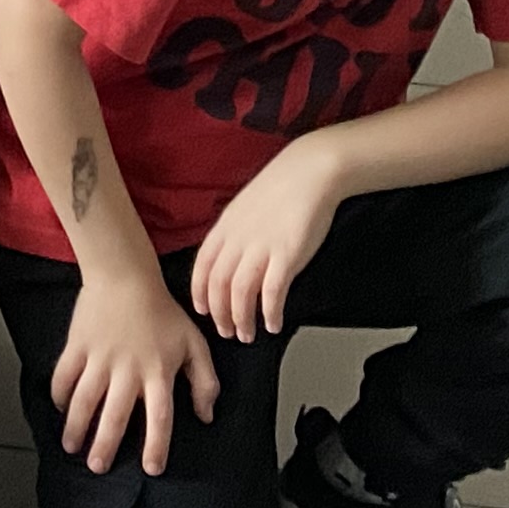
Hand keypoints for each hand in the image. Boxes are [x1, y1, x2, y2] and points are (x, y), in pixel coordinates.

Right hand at [51, 263, 218, 476]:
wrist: (125, 274)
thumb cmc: (162, 311)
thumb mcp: (195, 344)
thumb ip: (205, 382)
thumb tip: (206, 415)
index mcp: (158, 372)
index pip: (160, 418)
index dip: (156, 446)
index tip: (151, 468)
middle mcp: (128, 370)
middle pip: (115, 415)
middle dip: (105, 444)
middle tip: (97, 467)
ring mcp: (99, 357)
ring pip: (85, 399)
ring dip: (76, 425)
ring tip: (71, 446)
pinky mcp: (77, 344)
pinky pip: (64, 374)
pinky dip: (59, 393)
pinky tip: (60, 407)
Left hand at [190, 149, 339, 343]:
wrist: (308, 173)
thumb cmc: (279, 190)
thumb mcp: (243, 209)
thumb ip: (233, 233)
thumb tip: (227, 257)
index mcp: (225, 228)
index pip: (202, 266)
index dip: (200, 292)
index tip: (202, 311)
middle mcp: (238, 239)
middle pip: (218, 284)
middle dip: (219, 314)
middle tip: (226, 331)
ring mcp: (261, 247)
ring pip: (241, 293)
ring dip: (242, 319)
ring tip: (247, 334)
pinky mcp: (287, 255)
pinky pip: (273, 292)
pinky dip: (270, 312)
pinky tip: (274, 324)